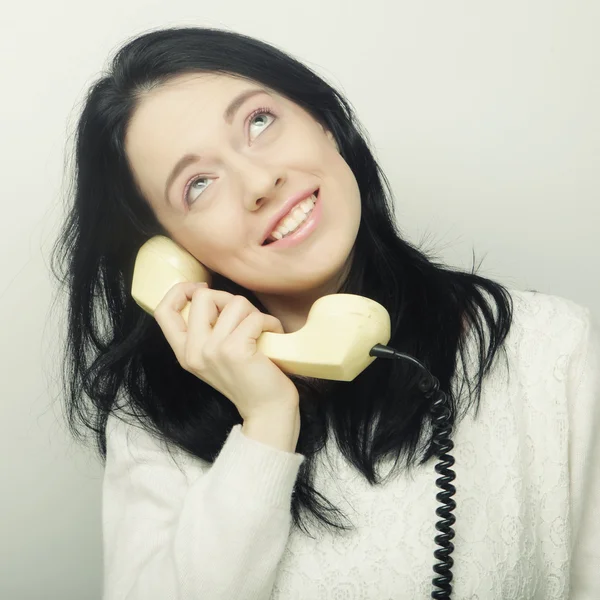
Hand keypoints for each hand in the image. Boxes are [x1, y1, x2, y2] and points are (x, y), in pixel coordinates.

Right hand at [153, 282, 299, 420]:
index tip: (202, 289)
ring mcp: (212, 351)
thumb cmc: (248, 379)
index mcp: (184, 352)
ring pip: (234, 303)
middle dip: (229, 299)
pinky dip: (270, 323)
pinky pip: (254, 317)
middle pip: (202, 297)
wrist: (268, 410)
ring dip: (255, 313)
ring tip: (262, 332)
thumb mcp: (215, 356)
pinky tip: (272, 337)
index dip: (180, 291)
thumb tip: (208, 293)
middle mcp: (193, 352)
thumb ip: (206, 330)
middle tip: (245, 319)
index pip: (163, 311)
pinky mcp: (234, 350)